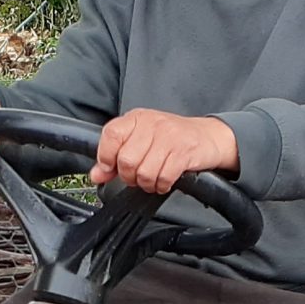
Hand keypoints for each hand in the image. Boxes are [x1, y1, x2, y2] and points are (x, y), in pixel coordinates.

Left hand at [92, 110, 239, 195]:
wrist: (208, 137)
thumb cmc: (172, 139)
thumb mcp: (141, 140)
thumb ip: (115, 157)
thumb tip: (96, 174)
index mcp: (137, 118)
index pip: (111, 135)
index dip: (106, 157)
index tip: (110, 168)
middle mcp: (152, 124)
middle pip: (127, 160)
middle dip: (130, 176)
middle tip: (137, 177)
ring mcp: (169, 137)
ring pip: (144, 172)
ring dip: (147, 183)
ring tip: (152, 179)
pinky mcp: (184, 152)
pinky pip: (164, 177)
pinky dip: (162, 185)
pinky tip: (165, 181)